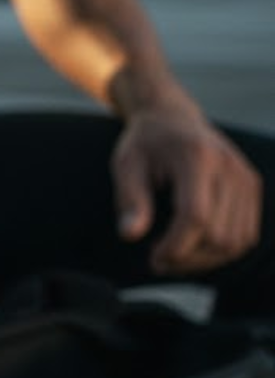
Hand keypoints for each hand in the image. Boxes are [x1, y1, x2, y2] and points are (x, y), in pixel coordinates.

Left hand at [112, 98, 261, 274]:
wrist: (171, 118)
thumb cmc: (145, 144)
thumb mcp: (126, 164)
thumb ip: (130, 198)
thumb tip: (130, 234)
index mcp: (196, 155)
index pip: (195, 216)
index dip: (176, 247)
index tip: (153, 258)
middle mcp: (228, 166)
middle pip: (218, 235)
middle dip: (187, 257)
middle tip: (159, 259)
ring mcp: (245, 177)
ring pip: (235, 242)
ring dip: (204, 260)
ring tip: (175, 255)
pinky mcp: (252, 187)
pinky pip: (245, 235)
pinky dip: (221, 250)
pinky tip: (194, 246)